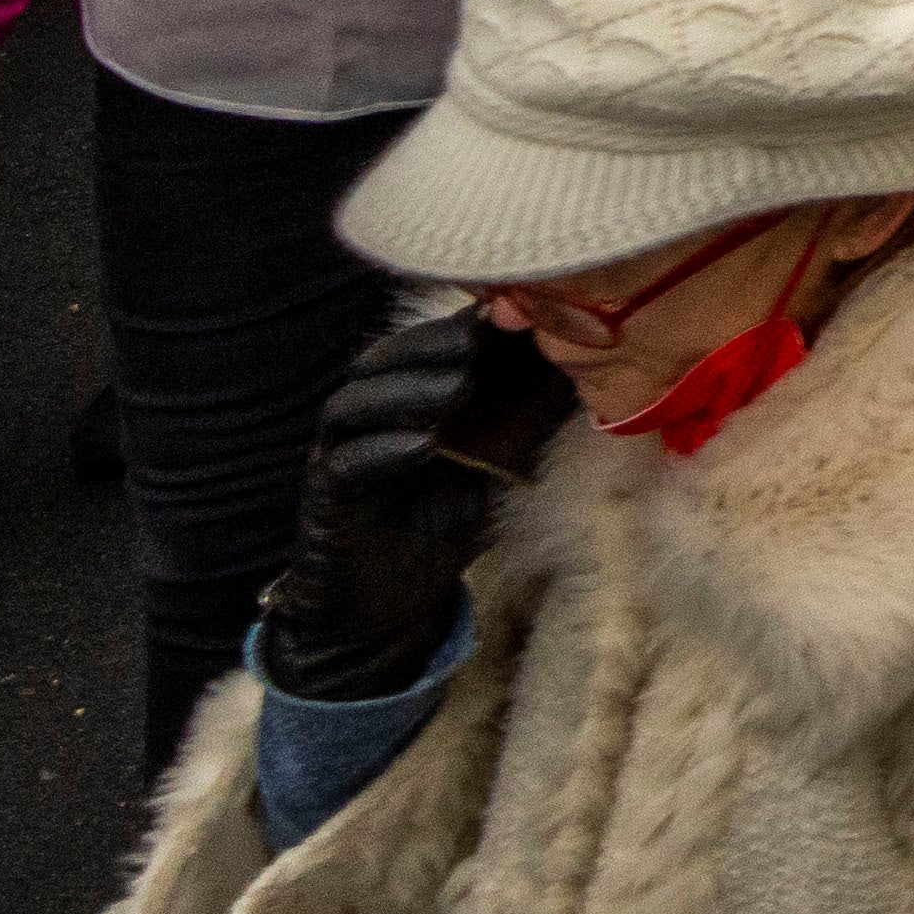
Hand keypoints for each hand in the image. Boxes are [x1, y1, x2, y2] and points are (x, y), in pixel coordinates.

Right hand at [252, 306, 572, 700]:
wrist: (390, 603)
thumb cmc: (442, 519)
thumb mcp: (493, 464)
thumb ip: (523, 421)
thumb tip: (586, 373)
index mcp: (402, 398)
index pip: (423, 345)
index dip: (461, 324)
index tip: (509, 310)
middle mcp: (364, 418)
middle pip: (383, 362)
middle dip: (432, 345)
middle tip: (481, 338)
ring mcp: (339, 454)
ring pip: (356, 406)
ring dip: (407, 392)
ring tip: (459, 388)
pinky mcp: (327, 499)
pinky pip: (346, 466)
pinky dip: (383, 452)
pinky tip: (422, 447)